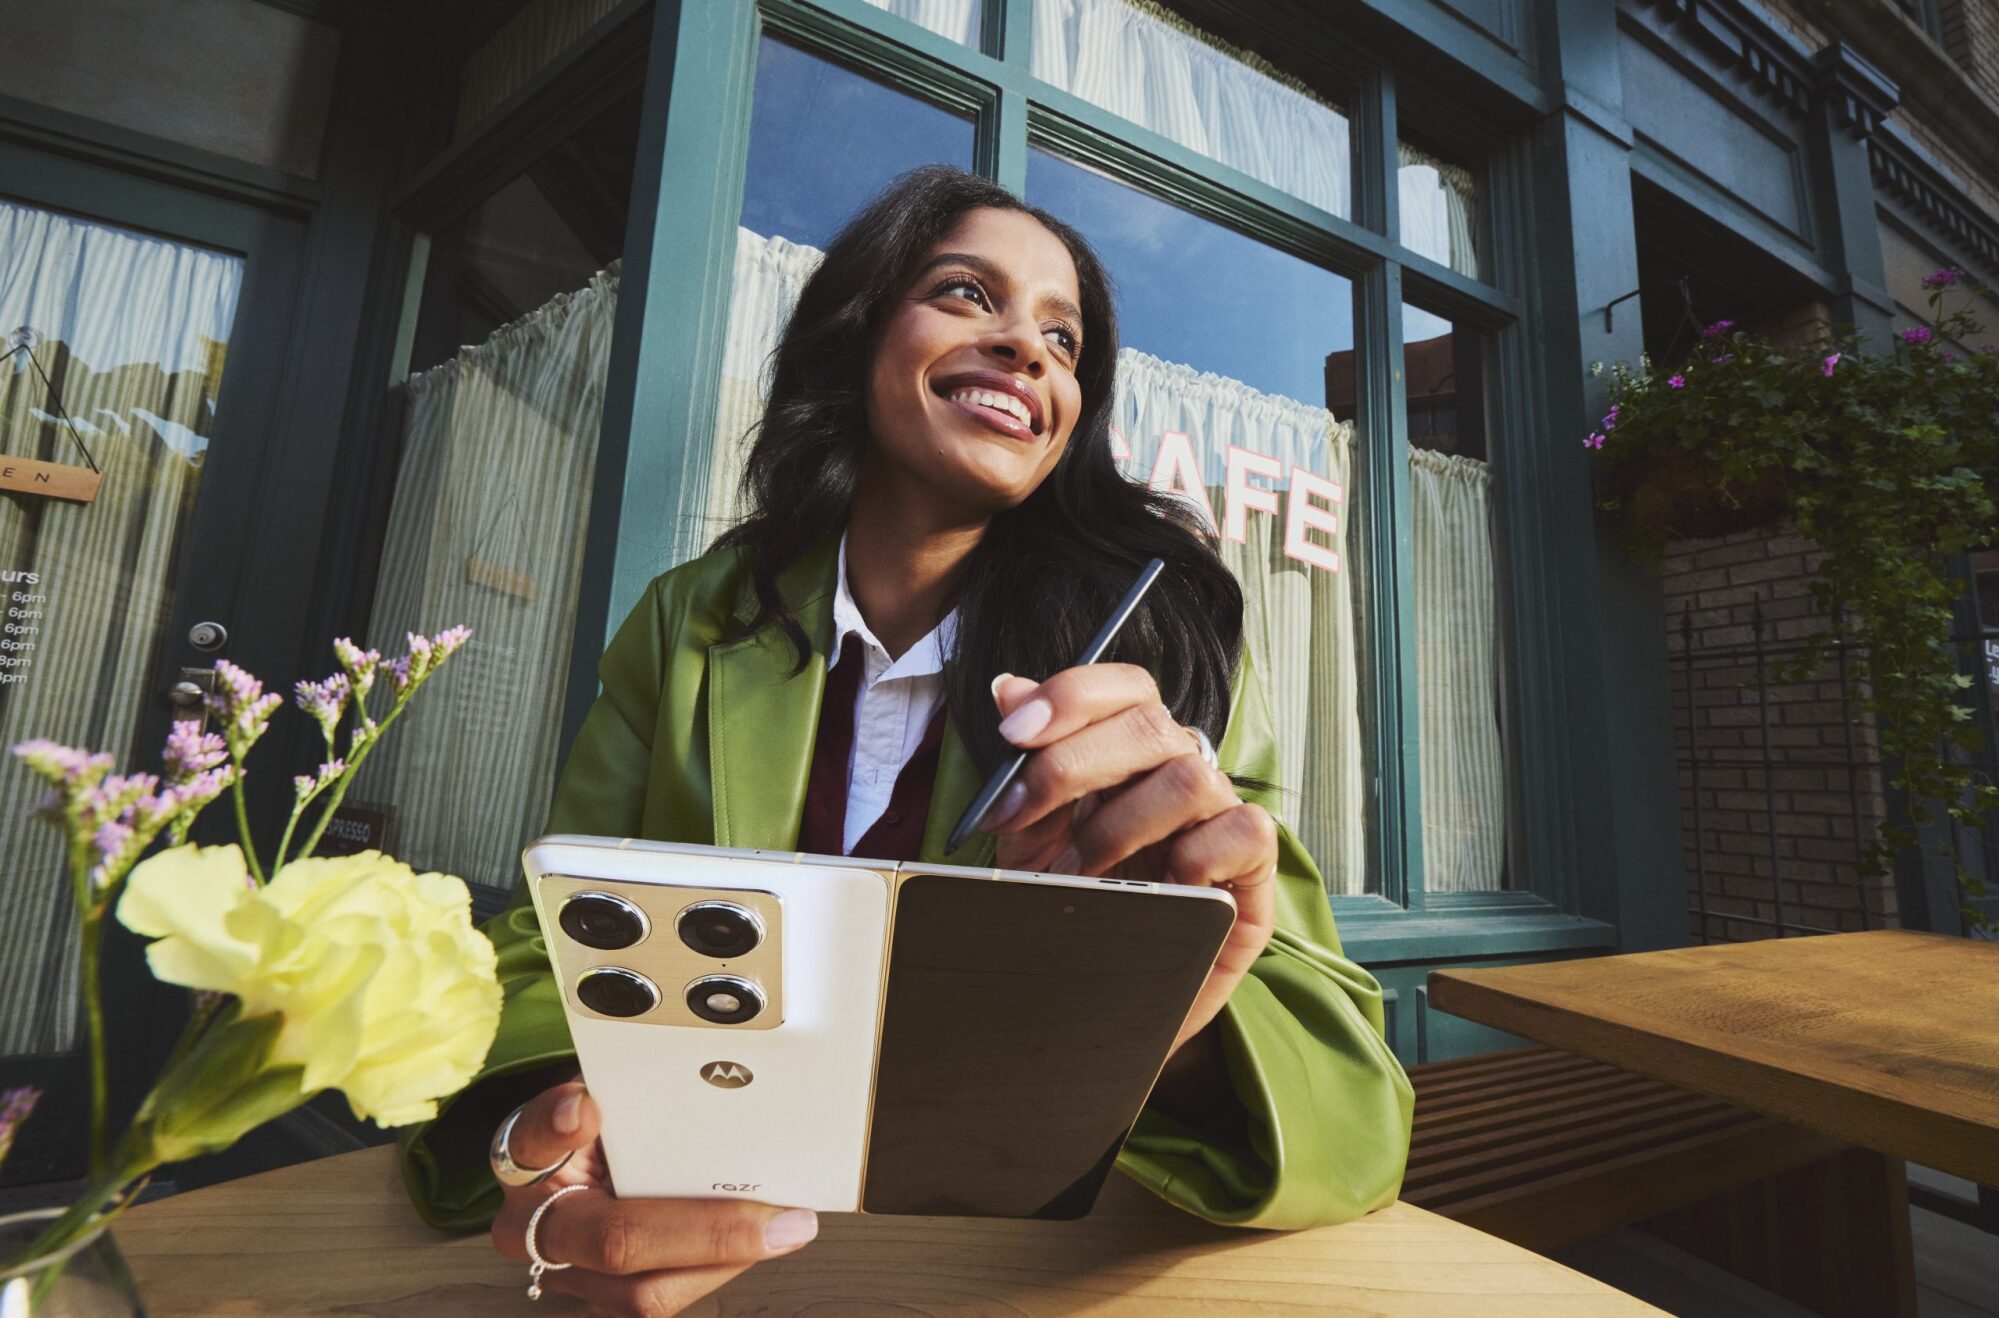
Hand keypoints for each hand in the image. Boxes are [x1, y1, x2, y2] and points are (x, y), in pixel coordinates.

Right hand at [490, 1081, 818, 1314]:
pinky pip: (665, 1295)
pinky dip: (718, 1268)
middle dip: (709, 1232)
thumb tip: (657, 1082)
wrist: (573, 1168)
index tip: (584, 1107)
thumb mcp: (601, 1087)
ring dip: (725, 1260)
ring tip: (783, 1228)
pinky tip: (758, 1241)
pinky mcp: (605, 1296)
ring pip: (646, 1290)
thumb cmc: (596, 1124)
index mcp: (525, 1158)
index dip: (557, 1126)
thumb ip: (625, 1085)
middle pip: (616, 1240)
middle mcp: (533, 1225)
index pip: (533, 1140)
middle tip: (774, 1216)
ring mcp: (570, 1271)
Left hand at [983, 664, 1276, 1054]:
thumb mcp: (1028, 841)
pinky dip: (1193, 858)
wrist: (1101, 1004)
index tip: (1013, 734)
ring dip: (1118, 827)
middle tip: (1020, 816)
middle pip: (1150, 724)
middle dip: (1071, 765)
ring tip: (1075, 877)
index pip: (1122, 689)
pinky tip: (1158, 892)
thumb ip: (1021, 769)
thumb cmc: (1071, 912)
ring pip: (1190, 778)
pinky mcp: (1255, 870)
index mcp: (1130, 753)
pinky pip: (1244, 831)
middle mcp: (1180, 772)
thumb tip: (1007, 688)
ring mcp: (1220, 818)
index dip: (1072, 696)